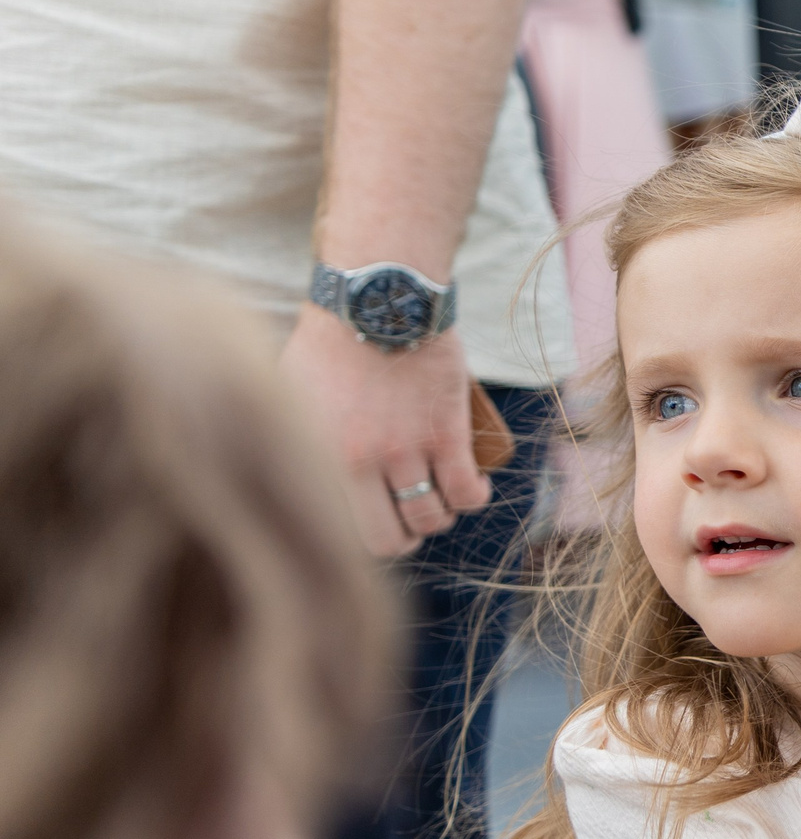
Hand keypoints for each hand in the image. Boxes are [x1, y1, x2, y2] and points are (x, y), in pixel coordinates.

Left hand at [279, 306, 491, 556]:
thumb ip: (294, 444)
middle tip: (406, 518)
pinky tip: (470, 489)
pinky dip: (472, 497)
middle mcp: (357, 461)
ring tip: (438, 498)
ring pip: (431, 519)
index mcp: (312, 455)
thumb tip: (296, 480)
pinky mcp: (446, 432)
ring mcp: (405, 448)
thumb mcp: (290, 398)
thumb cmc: (329, 343)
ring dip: (438, 515)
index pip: (335, 532)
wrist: (378, 298)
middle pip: (388, 540)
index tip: (368, 523)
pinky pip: (468, 492)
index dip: (356, 538)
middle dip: (401, 537)